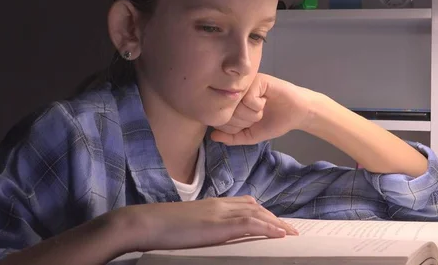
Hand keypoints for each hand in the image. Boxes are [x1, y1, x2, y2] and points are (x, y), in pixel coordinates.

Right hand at [121, 196, 298, 251]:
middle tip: (290, 229)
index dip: (263, 211)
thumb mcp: (188, 223)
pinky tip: (280, 234)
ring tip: (292, 233)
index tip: (275, 221)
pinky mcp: (218, 225)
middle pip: (255, 207)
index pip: (245, 203)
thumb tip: (210, 234)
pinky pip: (250, 224)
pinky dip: (268, 228)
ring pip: (257, 213)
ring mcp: (220, 213)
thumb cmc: (161, 226)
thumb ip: (203, 225)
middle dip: (274, 217)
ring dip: (277, 223)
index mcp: (213, 203)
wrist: (146, 223)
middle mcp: (220, 204)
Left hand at [211, 73, 315, 144]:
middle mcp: (235, 92)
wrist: (296, 113)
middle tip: (257, 117)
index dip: (235, 128)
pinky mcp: (256, 80)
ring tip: (262, 109)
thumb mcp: (250, 135)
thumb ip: (232, 137)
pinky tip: (266, 101)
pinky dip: (258, 105)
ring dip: (252, 114)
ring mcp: (245, 84)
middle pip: (227, 113)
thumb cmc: (274, 122)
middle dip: (244, 121)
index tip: (249, 125)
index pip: (221, 120)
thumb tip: (212, 136)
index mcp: (231, 104)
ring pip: (237, 105)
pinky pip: (248, 97)